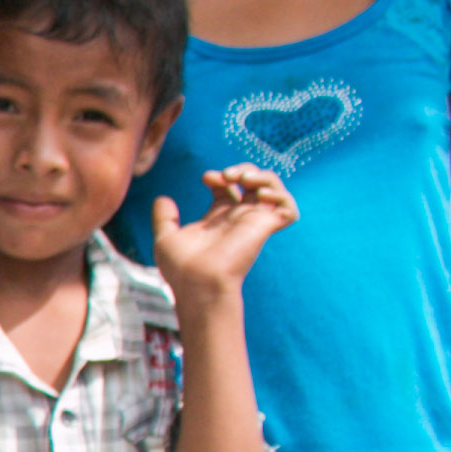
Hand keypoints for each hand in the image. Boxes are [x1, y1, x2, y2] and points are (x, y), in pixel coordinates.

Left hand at [147, 164, 298, 304]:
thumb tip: (162, 198)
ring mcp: (254, 222)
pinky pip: (289, 208)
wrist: (197, 282)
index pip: (228, 187)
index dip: (220, 176)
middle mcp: (238, 218)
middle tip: (226, 174)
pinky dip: (280, 195)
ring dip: (262, 176)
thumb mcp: (166, 237)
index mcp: (218, 218)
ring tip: (242, 178)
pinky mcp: (266, 228)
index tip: (206, 178)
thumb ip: (165, 218)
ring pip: (273, 190)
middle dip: (242, 169)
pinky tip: (259, 193)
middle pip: (253, 183)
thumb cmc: (182, 267)